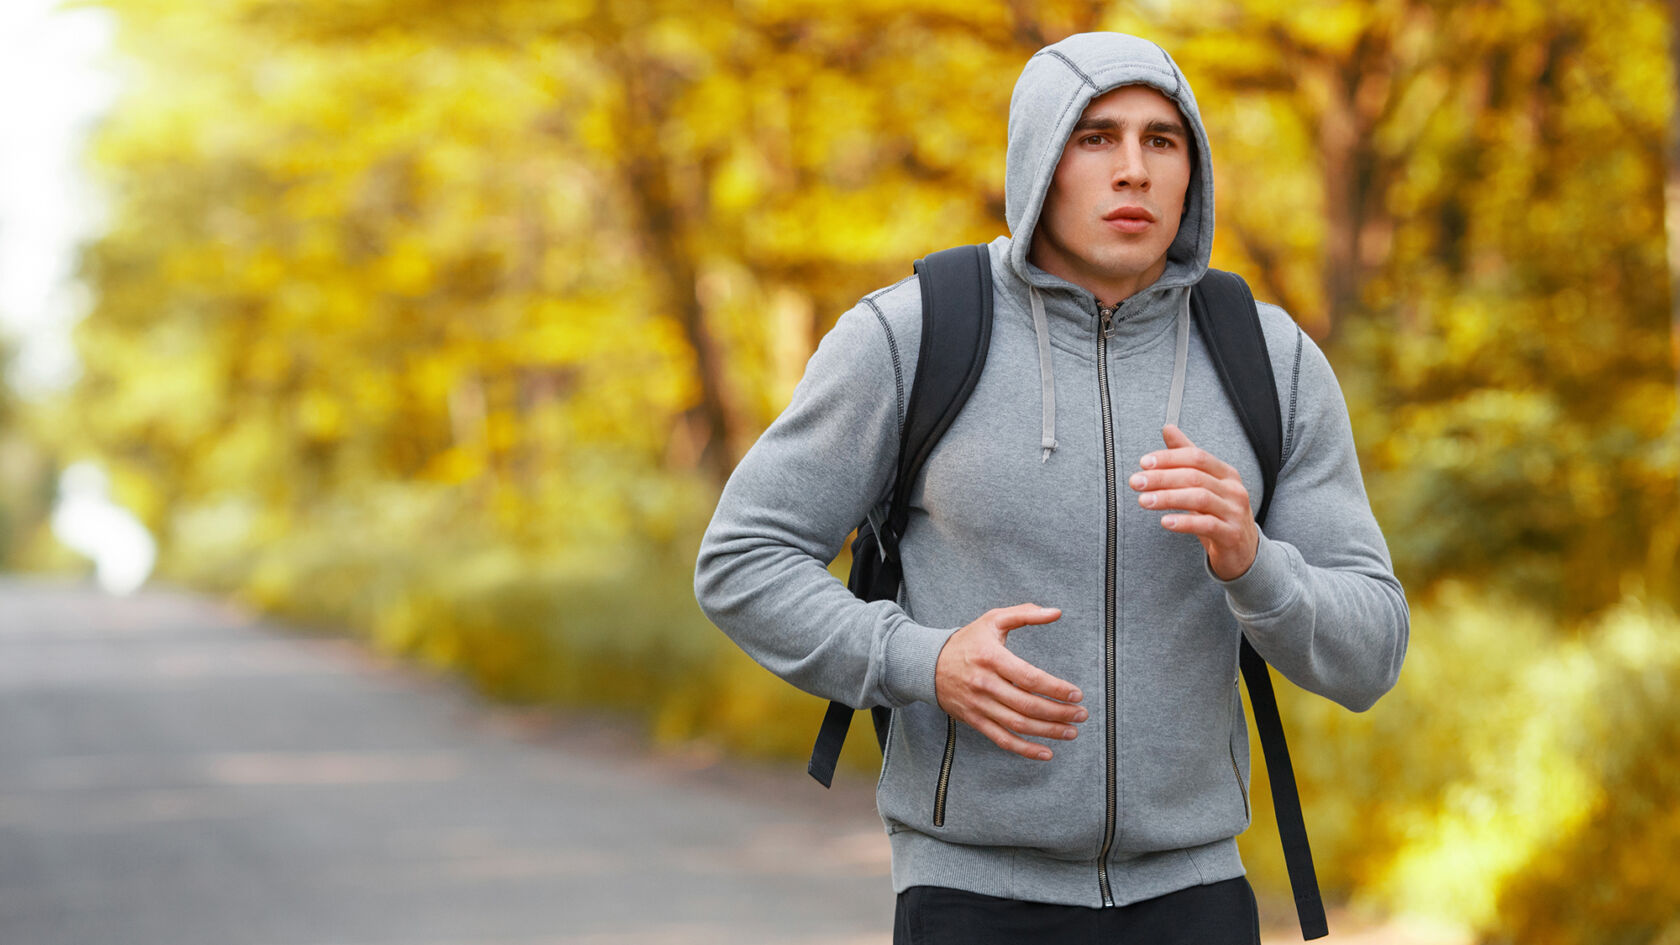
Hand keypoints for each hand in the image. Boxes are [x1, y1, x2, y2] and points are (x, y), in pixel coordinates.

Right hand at [934, 604, 1085, 760]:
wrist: (927, 664)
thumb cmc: (968, 641)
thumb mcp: (993, 620)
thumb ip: (1025, 614)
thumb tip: (1056, 612)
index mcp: (991, 657)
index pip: (1028, 677)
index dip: (1055, 688)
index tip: (1076, 694)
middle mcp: (984, 683)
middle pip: (1026, 704)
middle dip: (1058, 712)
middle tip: (1081, 714)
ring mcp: (978, 705)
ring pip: (1017, 724)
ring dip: (1048, 731)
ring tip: (1071, 731)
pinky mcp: (974, 720)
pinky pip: (1002, 739)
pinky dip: (1024, 749)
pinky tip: (1046, 752)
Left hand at [1130, 424, 1259, 580]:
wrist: (1243, 550)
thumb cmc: (1219, 513)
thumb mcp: (1205, 483)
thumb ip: (1186, 456)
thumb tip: (1168, 429)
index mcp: (1226, 473)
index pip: (1196, 457)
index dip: (1169, 458)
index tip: (1144, 463)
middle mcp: (1233, 489)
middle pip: (1195, 476)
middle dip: (1162, 478)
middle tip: (1136, 482)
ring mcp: (1234, 512)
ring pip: (1199, 499)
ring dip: (1167, 498)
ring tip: (1144, 500)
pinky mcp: (1231, 534)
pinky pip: (1206, 525)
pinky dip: (1183, 522)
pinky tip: (1164, 522)